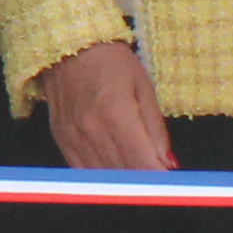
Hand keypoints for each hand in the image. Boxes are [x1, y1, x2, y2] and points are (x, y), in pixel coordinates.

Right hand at [29, 40, 173, 177]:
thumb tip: (168, 163)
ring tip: (140, 184)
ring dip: (124, 185)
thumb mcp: (143, 85)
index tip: (171, 185)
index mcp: (117, 114)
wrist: (67, 46)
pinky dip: (102, 179)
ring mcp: (73, 138)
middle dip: (145, 185)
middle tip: (160, 187)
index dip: (159, 180)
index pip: (142, 162)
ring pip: (103, 178)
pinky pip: (83, 172)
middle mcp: (92, 130)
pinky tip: (116, 178)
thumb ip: (155, 128)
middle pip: (123, 175)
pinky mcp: (62, 141)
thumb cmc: (110, 61)